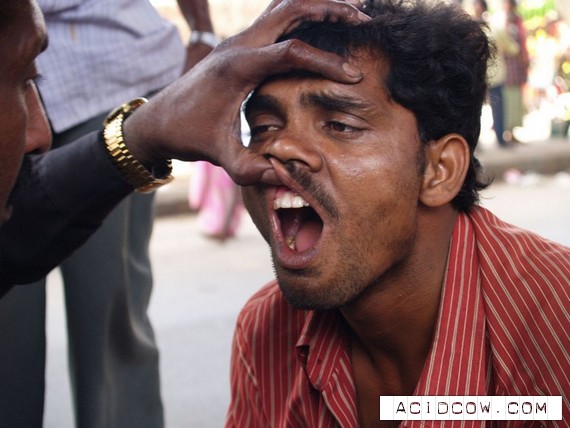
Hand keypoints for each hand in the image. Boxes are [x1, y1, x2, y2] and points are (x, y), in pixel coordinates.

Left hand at [124, 0, 368, 185]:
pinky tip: (320, 30)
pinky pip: (275, 20)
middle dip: (330, 10)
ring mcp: (237, 41)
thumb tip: (289, 179)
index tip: (354, 75)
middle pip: (291, 8)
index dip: (326, 61)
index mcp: (237, 67)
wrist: (157, 120)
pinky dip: (301, 17)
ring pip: (283, 7)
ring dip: (316, 7)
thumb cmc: (188, 136)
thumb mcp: (221, 157)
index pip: (292, 51)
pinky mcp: (239, 46)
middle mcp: (238, 45)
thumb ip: (254, 169)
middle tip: (364, 21)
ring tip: (350, 16)